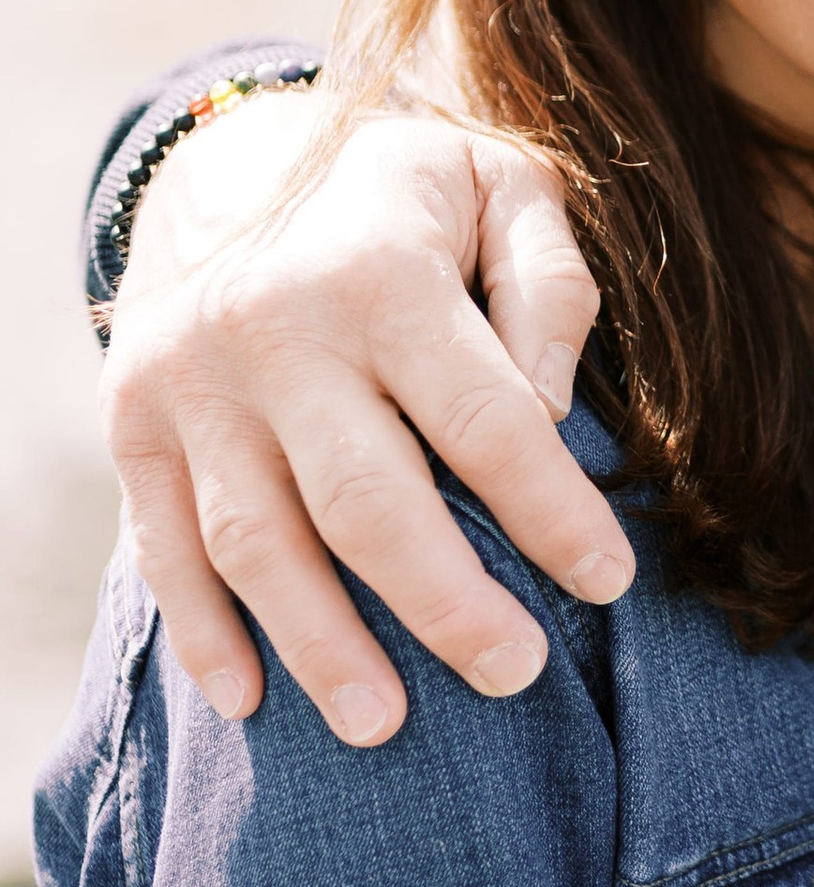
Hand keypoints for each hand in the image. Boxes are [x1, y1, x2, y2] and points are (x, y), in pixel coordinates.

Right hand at [102, 96, 626, 743]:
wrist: (232, 160)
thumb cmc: (408, 199)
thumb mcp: (503, 188)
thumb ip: (549, 289)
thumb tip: (551, 410)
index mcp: (383, 269)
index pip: (484, 417)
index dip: (551, 511)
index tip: (610, 583)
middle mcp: (275, 328)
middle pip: (366, 500)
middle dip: (445, 604)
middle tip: (514, 675)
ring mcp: (190, 381)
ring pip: (257, 543)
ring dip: (321, 645)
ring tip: (386, 726)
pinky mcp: (130, 420)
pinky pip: (162, 545)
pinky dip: (202, 632)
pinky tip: (252, 701)